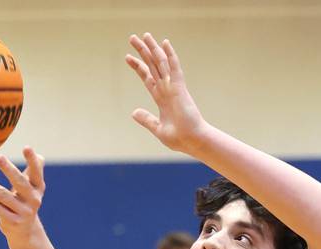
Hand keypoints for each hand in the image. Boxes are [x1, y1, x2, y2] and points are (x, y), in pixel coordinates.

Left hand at [0, 147, 45, 240]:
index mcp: (38, 188)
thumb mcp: (33, 188)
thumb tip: (39, 155)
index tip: (26, 147)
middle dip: (8, 169)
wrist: (25, 231)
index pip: (36, 172)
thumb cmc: (25, 201)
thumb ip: (35, 171)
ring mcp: (23, 212)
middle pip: (20, 182)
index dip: (32, 160)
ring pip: (4, 196)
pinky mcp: (12, 222)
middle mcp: (34, 200)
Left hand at [126, 33, 207, 152]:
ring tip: (144, 35)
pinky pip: (174, 68)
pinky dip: (170, 55)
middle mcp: (167, 89)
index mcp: (161, 98)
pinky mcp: (180, 88)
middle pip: (152, 65)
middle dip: (143, 51)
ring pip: (161, 63)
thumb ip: (146, 119)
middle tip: (132, 38)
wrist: (192, 141)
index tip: (127, 57)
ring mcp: (173, 87)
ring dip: (153, 49)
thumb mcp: (158, 128)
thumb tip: (133, 112)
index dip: (138, 67)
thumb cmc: (179, 138)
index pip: (147, 77)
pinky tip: (164, 43)